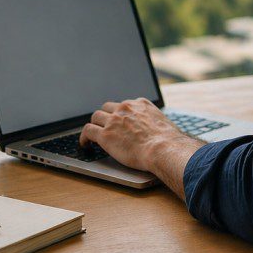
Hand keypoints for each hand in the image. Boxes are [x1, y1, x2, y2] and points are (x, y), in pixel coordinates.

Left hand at [79, 98, 195, 172]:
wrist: (163, 149)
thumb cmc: (168, 142)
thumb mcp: (164, 123)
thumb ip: (155, 123)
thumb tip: (158, 132)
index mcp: (140, 104)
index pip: (124, 104)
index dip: (120, 114)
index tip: (119, 120)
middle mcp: (126, 108)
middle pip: (108, 107)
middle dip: (105, 116)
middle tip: (105, 127)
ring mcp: (114, 120)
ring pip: (96, 116)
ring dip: (95, 125)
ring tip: (92, 135)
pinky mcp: (105, 134)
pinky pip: (88, 131)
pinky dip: (84, 137)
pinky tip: (85, 144)